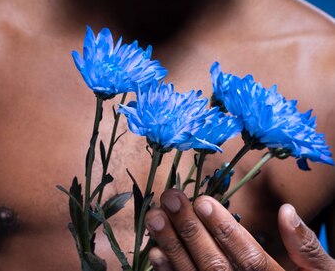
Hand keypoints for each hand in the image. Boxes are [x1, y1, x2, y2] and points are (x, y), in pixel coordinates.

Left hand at [144, 189, 334, 270]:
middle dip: (190, 230)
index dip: (225, 230)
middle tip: (171, 198)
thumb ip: (306, 248)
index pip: (249, 259)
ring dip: (173, 247)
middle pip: (215, 266)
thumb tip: (287, 211)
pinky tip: (155, 252)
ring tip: (155, 217)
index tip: (203, 201)